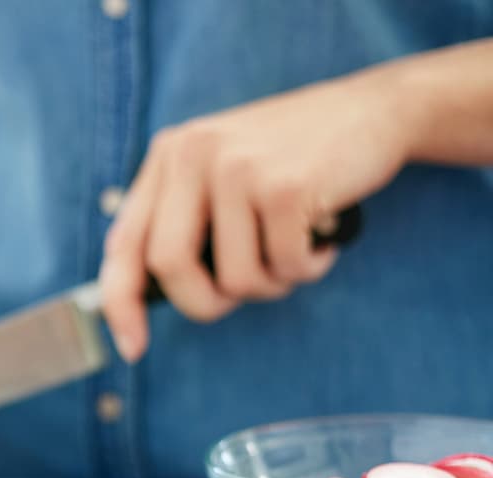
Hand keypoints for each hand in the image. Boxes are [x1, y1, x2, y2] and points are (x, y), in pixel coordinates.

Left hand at [100, 68, 410, 361]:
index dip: (120, 304)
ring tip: (292, 250)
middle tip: (237, 299)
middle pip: (168, 267)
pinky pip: (284, 267)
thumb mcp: (224, 172)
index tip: (132, 348)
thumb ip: (184, 218)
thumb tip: (150, 295)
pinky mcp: (284, 187)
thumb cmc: (295, 159)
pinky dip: (307, 268)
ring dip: (270, 285)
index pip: (123, 244)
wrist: (376, 110)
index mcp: (168, 156)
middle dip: (203, 303)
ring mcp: (237, 168)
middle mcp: (192, 155)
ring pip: (234, 277)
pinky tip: (321, 235)